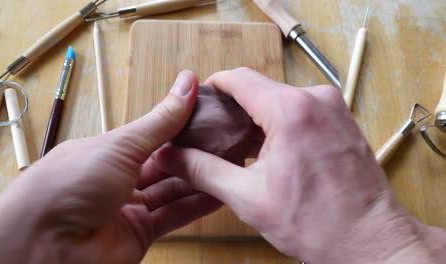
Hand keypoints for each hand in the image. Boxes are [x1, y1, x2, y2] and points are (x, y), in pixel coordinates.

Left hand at [0, 70, 220, 262]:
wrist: (46, 245)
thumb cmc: (70, 184)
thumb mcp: (121, 144)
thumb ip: (161, 121)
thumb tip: (187, 82)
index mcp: (107, 151)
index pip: (152, 135)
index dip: (179, 125)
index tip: (208, 114)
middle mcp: (118, 179)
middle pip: (165, 164)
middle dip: (193, 154)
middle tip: (226, 140)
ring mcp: (129, 208)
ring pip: (173, 190)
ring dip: (199, 178)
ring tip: (230, 163)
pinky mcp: (140, 234)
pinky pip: (174, 216)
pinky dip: (197, 205)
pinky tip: (220, 191)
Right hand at [155, 68, 445, 262]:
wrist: (372, 240)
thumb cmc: (320, 223)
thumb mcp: (249, 198)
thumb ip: (204, 171)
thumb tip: (173, 156)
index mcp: (291, 111)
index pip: (239, 78)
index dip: (213, 87)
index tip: (198, 102)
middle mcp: (316, 99)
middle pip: (259, 89)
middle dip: (233, 108)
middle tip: (213, 134)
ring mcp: (333, 107)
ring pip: (280, 100)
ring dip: (257, 118)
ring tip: (238, 147)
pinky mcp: (341, 120)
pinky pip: (301, 110)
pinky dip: (280, 124)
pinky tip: (269, 150)